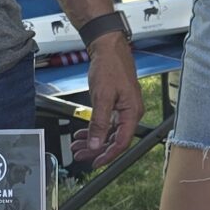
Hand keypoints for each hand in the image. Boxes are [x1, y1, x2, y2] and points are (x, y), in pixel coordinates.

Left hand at [71, 33, 143, 165]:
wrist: (108, 47)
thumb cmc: (110, 66)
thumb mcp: (102, 97)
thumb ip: (99, 123)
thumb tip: (96, 144)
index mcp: (132, 112)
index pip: (121, 142)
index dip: (107, 155)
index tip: (94, 162)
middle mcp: (131, 113)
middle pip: (115, 139)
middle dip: (96, 148)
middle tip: (79, 153)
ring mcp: (124, 108)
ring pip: (109, 132)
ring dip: (94, 139)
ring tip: (77, 144)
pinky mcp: (117, 104)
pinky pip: (107, 123)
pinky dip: (95, 129)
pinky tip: (84, 132)